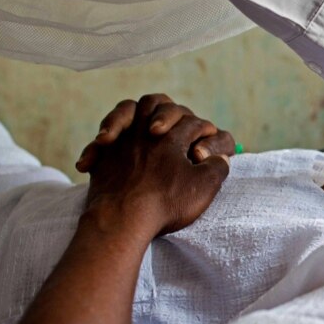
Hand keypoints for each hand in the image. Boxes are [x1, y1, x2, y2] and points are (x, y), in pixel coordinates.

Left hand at [81, 95, 234, 238]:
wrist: (121, 220)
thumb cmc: (164, 202)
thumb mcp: (204, 186)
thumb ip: (217, 167)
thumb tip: (220, 158)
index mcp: (172, 136)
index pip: (193, 123)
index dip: (204, 132)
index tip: (206, 150)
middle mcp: (145, 131)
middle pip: (158, 103)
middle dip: (170, 111)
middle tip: (175, 128)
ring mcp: (121, 141)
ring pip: (128, 109)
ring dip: (138, 113)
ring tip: (143, 126)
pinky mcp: (102, 156)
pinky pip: (103, 134)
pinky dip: (108, 133)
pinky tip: (107, 143)